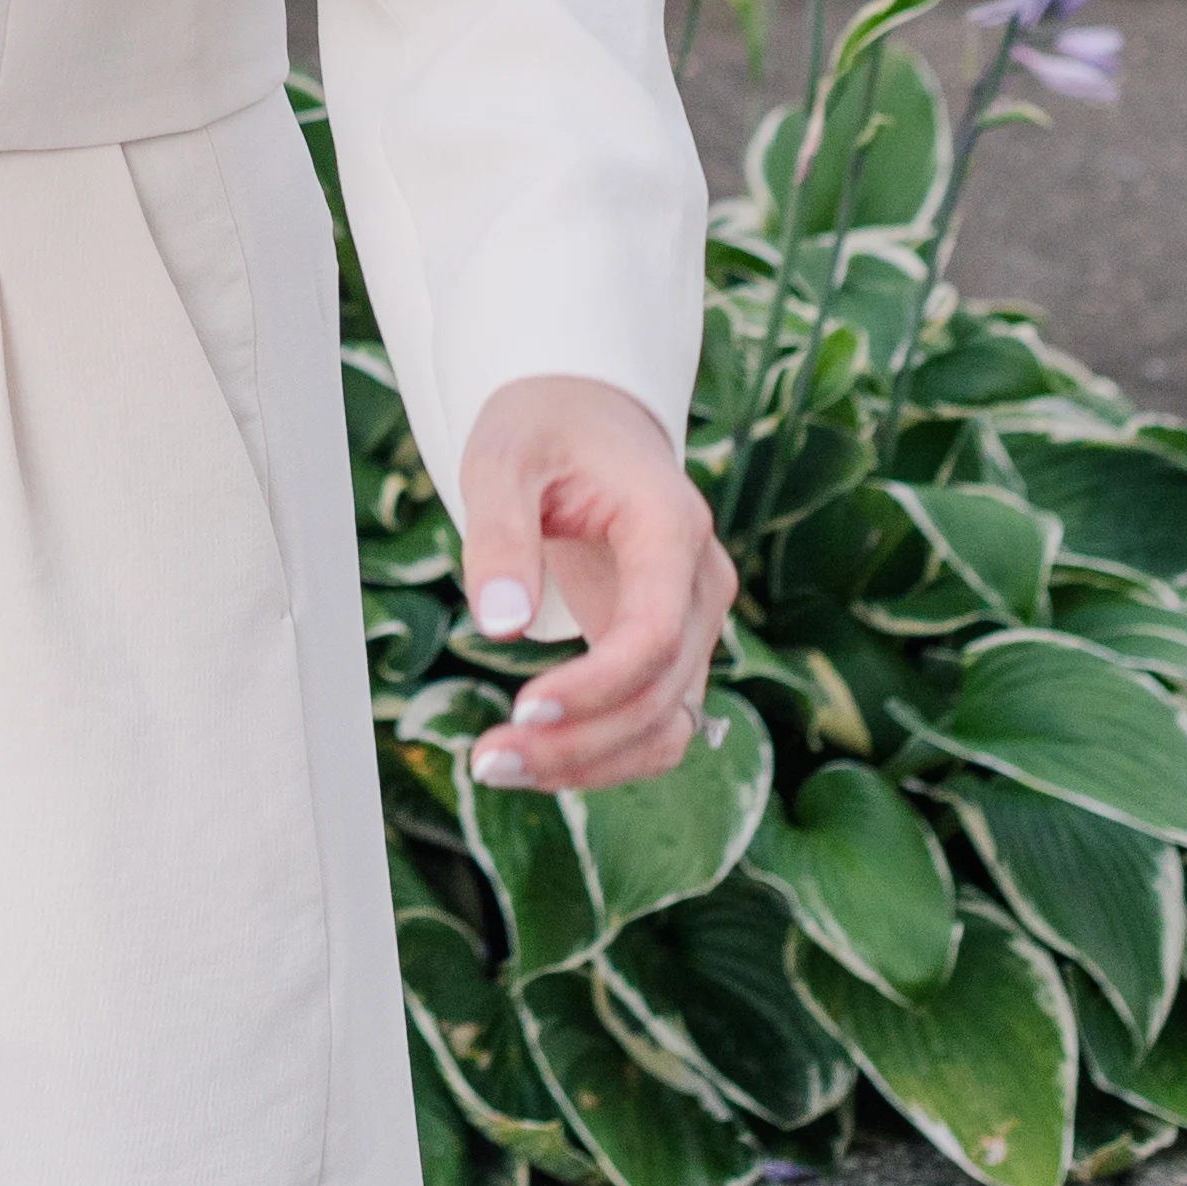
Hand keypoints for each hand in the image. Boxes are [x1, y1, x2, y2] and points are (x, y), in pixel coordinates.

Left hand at [458, 375, 736, 794]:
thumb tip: (502, 628)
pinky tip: (535, 756)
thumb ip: (502, 536)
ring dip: (592, 763)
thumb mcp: (502, 460)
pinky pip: (654, 721)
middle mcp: (700, 583)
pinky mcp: (671, 648)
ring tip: (499, 767)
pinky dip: (602, 752)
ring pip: (667, 724)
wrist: (584, 418)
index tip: (523, 708)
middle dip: (577, 740)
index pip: (655, 633)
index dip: (597, 685)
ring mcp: (694, 621)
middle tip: (486, 760)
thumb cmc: (542, 430)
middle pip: (661, 693)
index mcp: (670, 526)